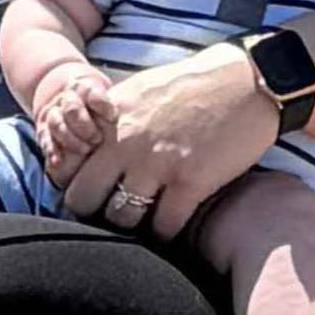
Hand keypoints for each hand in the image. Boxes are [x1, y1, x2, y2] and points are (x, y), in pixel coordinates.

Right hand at [35, 65, 117, 182]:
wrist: (64, 90)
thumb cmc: (94, 100)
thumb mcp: (106, 95)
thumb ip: (117, 105)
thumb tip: (139, 119)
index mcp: (84, 87)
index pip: (91, 92)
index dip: (102, 104)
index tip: (112, 117)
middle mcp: (66, 98)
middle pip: (71, 108)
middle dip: (84, 125)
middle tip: (97, 139)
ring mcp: (53, 112)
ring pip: (56, 123)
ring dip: (70, 139)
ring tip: (84, 150)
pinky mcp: (44, 128)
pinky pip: (45, 138)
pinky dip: (51, 150)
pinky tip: (58, 161)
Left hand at [61, 43, 277, 239]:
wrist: (246, 80)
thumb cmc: (194, 85)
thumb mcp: (139, 91)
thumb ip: (111, 121)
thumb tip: (91, 146)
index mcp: (110, 120)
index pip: (67, 167)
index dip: (75, 185)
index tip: (90, 194)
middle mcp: (126, 143)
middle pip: (83, 200)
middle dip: (93, 213)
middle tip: (110, 217)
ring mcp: (157, 164)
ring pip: (121, 219)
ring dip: (131, 227)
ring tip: (142, 224)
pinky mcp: (191, 182)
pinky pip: (164, 227)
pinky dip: (166, 233)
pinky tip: (172, 226)